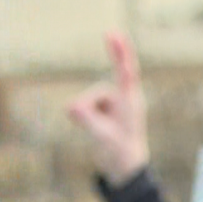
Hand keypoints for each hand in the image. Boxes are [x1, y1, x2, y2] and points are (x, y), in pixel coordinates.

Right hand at [66, 32, 150, 186]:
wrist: (124, 168)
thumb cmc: (120, 153)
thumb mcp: (104, 139)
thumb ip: (89, 122)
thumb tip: (71, 107)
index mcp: (131, 103)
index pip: (126, 74)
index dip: (120, 54)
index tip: (114, 35)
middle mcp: (122, 99)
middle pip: (100, 88)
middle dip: (99, 84)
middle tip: (111, 34)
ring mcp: (111, 104)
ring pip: (86, 101)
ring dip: (86, 117)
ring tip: (99, 134)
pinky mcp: (101, 110)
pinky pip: (82, 108)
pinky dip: (82, 119)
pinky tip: (94, 130)